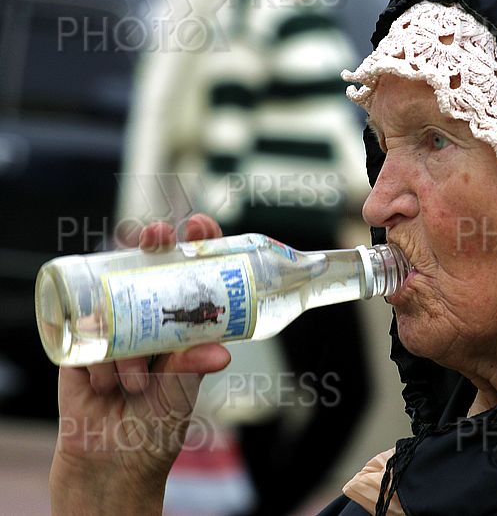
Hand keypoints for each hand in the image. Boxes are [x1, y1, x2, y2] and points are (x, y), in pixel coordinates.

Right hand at [50, 214, 231, 513]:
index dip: (195, 246)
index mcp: (179, 328)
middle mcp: (146, 323)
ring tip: (135, 385)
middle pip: (147, 269)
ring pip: (116, 307)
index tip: (202, 226)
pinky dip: (99, 360)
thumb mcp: (181, 393)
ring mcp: (111, 331)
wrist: (110, 466)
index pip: (189, 275)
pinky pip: (85, 334)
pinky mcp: (79, 347)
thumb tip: (222, 351)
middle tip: (156, 237)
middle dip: (152, 246)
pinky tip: (105, 384)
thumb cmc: (156, 427)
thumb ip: (192, 366)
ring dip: (127, 350)